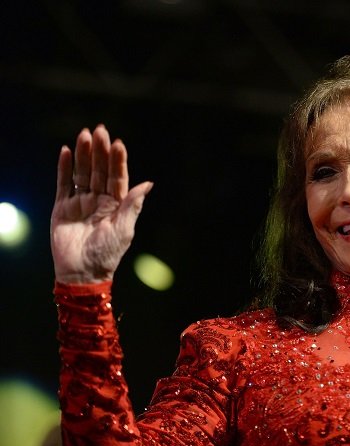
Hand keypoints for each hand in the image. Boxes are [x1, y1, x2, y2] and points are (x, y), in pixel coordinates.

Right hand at [51, 125, 152, 283]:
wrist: (82, 273)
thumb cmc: (107, 254)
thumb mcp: (124, 229)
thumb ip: (133, 205)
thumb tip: (149, 184)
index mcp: (117, 205)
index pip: (117, 177)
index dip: (118, 161)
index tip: (118, 144)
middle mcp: (99, 200)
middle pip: (99, 170)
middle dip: (100, 151)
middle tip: (100, 130)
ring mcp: (80, 202)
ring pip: (82, 173)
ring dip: (84, 154)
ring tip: (84, 135)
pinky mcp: (62, 208)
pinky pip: (63, 184)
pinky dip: (64, 168)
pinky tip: (67, 152)